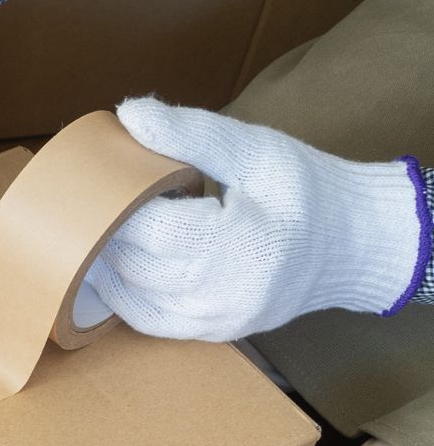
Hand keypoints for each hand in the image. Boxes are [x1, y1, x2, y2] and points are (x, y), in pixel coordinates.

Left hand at [85, 97, 429, 340]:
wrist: (355, 244)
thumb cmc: (306, 189)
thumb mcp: (256, 149)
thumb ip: (191, 133)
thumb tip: (129, 112)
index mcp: (241, 243)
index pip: (152, 230)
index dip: (117, 206)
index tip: (105, 182)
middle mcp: (226, 292)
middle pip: (135, 266)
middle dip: (105, 234)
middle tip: (89, 204)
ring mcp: (218, 320)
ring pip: (132, 299)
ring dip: (107, 265)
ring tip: (97, 230)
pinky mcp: (214, 333)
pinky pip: (148, 321)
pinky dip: (123, 293)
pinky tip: (113, 264)